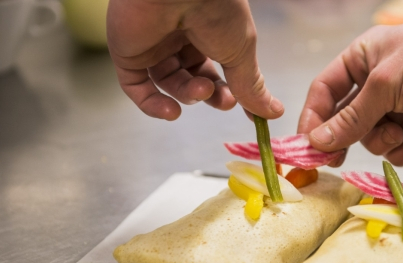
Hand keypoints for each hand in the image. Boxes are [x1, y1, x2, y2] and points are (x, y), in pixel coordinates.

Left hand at [107, 0, 283, 120]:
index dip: (229, 90)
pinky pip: (137, 87)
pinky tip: (172, 112)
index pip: (217, 67)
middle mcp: (178, 36)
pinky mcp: (128, 52)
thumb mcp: (242, 51)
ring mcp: (152, 43)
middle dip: (210, 95)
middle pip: (193, 78)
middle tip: (224, 101)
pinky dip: (152, 105)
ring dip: (187, 96)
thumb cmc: (217, 8)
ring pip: (169, 84)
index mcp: (207, 29)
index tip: (243, 107)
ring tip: (201, 91)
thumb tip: (275, 113)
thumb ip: (252, 86)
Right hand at [298, 20, 402, 166]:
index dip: (312, 119)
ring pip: (368, 139)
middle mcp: (374, 85)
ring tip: (400, 131)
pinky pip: (394, 149)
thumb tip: (317, 142)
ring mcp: (395, 108)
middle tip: (334, 160)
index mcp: (361, 60)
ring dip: (381, 141)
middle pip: (342, 120)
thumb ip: (350, 117)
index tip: (306, 146)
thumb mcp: (387, 85)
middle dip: (342, 139)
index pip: (323, 92)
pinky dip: (402, 150)